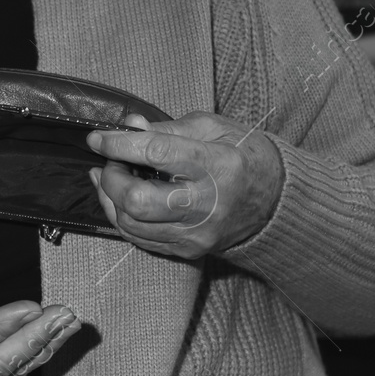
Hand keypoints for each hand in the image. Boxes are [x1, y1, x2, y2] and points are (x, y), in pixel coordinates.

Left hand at [85, 111, 284, 259]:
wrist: (277, 202)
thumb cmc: (244, 155)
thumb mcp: (213, 127)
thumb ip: (167, 128)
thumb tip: (129, 126)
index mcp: (215, 164)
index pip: (156, 153)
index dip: (119, 145)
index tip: (98, 138)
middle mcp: (206, 203)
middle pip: (138, 201)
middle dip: (112, 179)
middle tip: (111, 162)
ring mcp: (197, 232)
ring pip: (133, 225)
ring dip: (110, 200)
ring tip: (111, 178)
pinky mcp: (189, 250)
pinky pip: (141, 240)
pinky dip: (123, 218)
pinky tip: (121, 199)